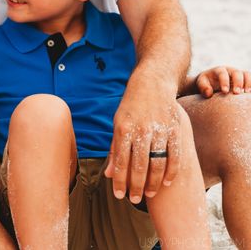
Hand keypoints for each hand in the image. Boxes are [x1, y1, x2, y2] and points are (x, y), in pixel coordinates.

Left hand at [104, 84, 179, 203]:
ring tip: (148, 194)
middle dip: (135, 186)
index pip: (120, 161)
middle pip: (139, 165)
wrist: (152, 84)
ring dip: (153, 182)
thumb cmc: (131, 108)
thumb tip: (109, 174)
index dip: (120, 181)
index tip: (119, 195)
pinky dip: (172, 171)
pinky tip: (167, 183)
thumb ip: (115, 150)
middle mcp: (141, 130)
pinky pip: (175, 155)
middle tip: (134, 200)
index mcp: (123, 129)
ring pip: (157, 163)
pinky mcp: (175, 129)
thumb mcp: (117, 124)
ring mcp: (160, 129)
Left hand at [196, 65, 250, 97]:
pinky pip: (250, 79)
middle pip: (236, 73)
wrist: (212, 81)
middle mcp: (230, 70)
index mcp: (219, 70)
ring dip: (248, 83)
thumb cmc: (206, 82)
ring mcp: (238, 74)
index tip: (224, 91)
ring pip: (246, 74)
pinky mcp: (244, 79)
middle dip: (237, 82)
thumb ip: (203, 87)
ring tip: (246, 92)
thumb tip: (208, 93)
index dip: (224, 82)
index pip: (222, 73)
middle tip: (236, 93)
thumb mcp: (201, 83)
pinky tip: (249, 94)